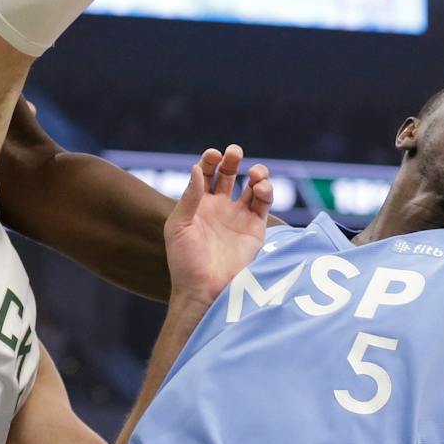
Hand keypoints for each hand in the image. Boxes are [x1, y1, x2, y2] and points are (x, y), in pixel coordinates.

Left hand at [165, 146, 273, 305]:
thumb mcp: (178, 227)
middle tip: (235, 152)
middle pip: (229, 174)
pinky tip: (259, 188)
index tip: (214, 154)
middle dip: (233, 160)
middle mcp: (219, 208)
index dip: (210, 160)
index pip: (205, 173)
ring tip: (255, 173)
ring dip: (256, 173)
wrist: (203, 290)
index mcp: (198, 204)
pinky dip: (265, 191)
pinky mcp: (255, 229)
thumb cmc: (184, 261)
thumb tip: (195, 168)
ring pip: (251, 186)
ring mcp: (238, 217)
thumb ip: (189, 197)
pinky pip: (263, 204)